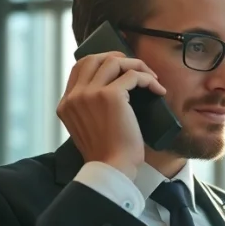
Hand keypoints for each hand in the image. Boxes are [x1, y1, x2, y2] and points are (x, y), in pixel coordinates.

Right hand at [57, 52, 165, 178]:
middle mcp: (75, 96)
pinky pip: (133, 75)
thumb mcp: (88, 128)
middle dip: (118, 57)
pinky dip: (148, 79)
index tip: (120, 69)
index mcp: (66, 104)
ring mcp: (90, 93)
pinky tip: (158, 89)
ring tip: (152, 78)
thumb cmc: (107, 153)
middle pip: (93, 58)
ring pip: (114, 62)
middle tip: (137, 67)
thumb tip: (113, 88)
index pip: (79, 68)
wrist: (111, 168)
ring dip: (137, 66)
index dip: (101, 62)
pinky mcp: (110, 96)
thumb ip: (90, 108)